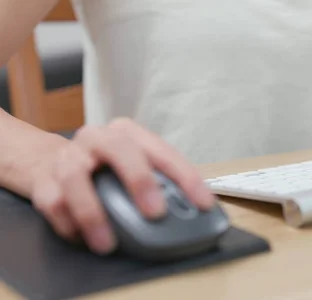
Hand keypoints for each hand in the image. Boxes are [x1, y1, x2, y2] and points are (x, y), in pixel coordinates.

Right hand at [30, 118, 213, 254]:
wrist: (46, 160)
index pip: (162, 152)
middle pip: (119, 149)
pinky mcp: (43, 180)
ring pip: (76, 178)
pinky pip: (52, 202)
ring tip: (108, 244)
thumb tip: (190, 210)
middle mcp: (97, 139)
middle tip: (155, 213)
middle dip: (139, 180)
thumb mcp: (133, 165)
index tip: (202, 203)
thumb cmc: (103, 167)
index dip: (186, 178)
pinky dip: (67, 223)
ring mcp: (68, 157)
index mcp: (127, 133)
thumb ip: (158, 182)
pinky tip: (82, 239)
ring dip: (93, 213)